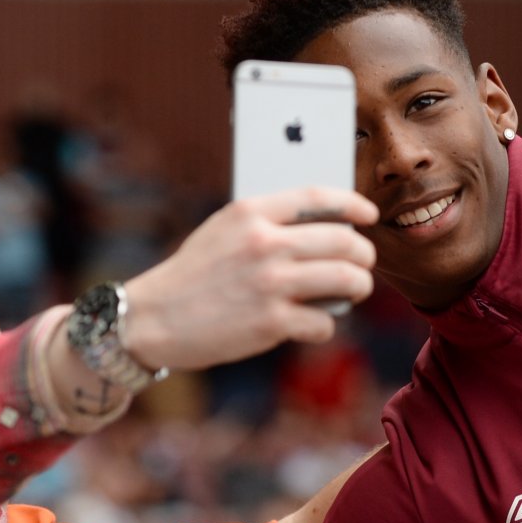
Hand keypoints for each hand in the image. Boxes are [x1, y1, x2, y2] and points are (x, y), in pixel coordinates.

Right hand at [119, 186, 380, 370]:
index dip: (353, 205)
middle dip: (363, 255)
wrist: (152, 318)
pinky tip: (311, 324)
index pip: (318, 198)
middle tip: (361, 266)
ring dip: (359, 288)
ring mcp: (270, 283)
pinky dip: (324, 325)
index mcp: (251, 212)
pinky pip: (325, 322)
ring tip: (353, 292)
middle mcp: (264, 243)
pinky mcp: (272, 322)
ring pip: (347, 279)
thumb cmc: (193, 275)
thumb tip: (324, 230)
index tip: (369, 215)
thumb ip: (267, 224)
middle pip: (344, 241)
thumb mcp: (223, 230)